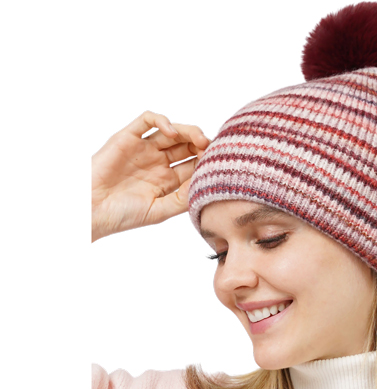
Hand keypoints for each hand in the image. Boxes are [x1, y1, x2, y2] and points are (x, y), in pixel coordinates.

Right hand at [92, 110, 209, 241]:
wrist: (91, 210)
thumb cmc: (123, 216)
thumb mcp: (159, 211)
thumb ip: (182, 199)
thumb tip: (206, 184)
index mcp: (168, 181)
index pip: (195, 165)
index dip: (208, 162)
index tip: (220, 164)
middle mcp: (158, 162)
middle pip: (187, 146)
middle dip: (202, 145)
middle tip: (213, 149)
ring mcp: (144, 149)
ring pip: (172, 132)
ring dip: (189, 131)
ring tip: (200, 140)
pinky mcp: (127, 138)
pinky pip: (147, 121)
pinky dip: (162, 121)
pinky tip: (171, 132)